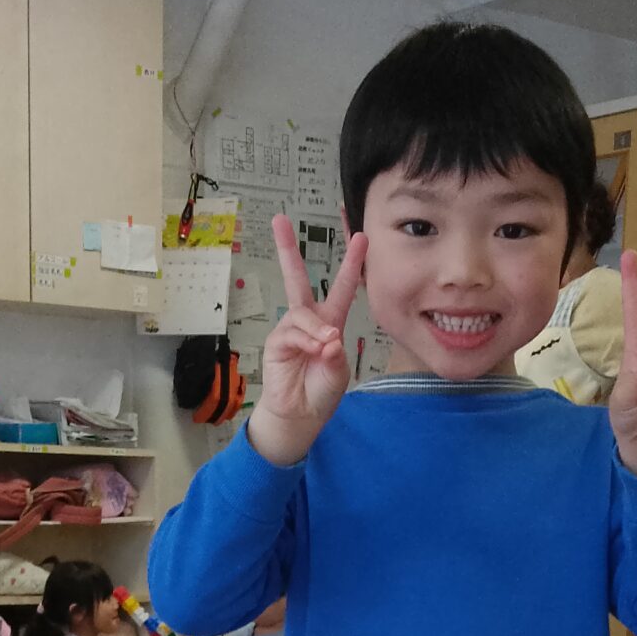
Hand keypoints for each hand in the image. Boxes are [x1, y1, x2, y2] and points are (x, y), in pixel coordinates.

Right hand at [249, 214, 367, 467]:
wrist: (300, 415)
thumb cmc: (321, 392)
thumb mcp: (338, 371)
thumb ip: (335, 354)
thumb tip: (327, 339)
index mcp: (330, 323)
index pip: (343, 288)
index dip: (352, 264)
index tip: (361, 237)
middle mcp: (308, 321)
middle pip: (296, 278)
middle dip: (287, 249)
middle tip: (278, 220)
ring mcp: (289, 330)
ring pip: (303, 314)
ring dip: (316, 330)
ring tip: (326, 348)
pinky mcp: (276, 342)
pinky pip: (292, 332)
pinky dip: (306, 341)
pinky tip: (314, 352)